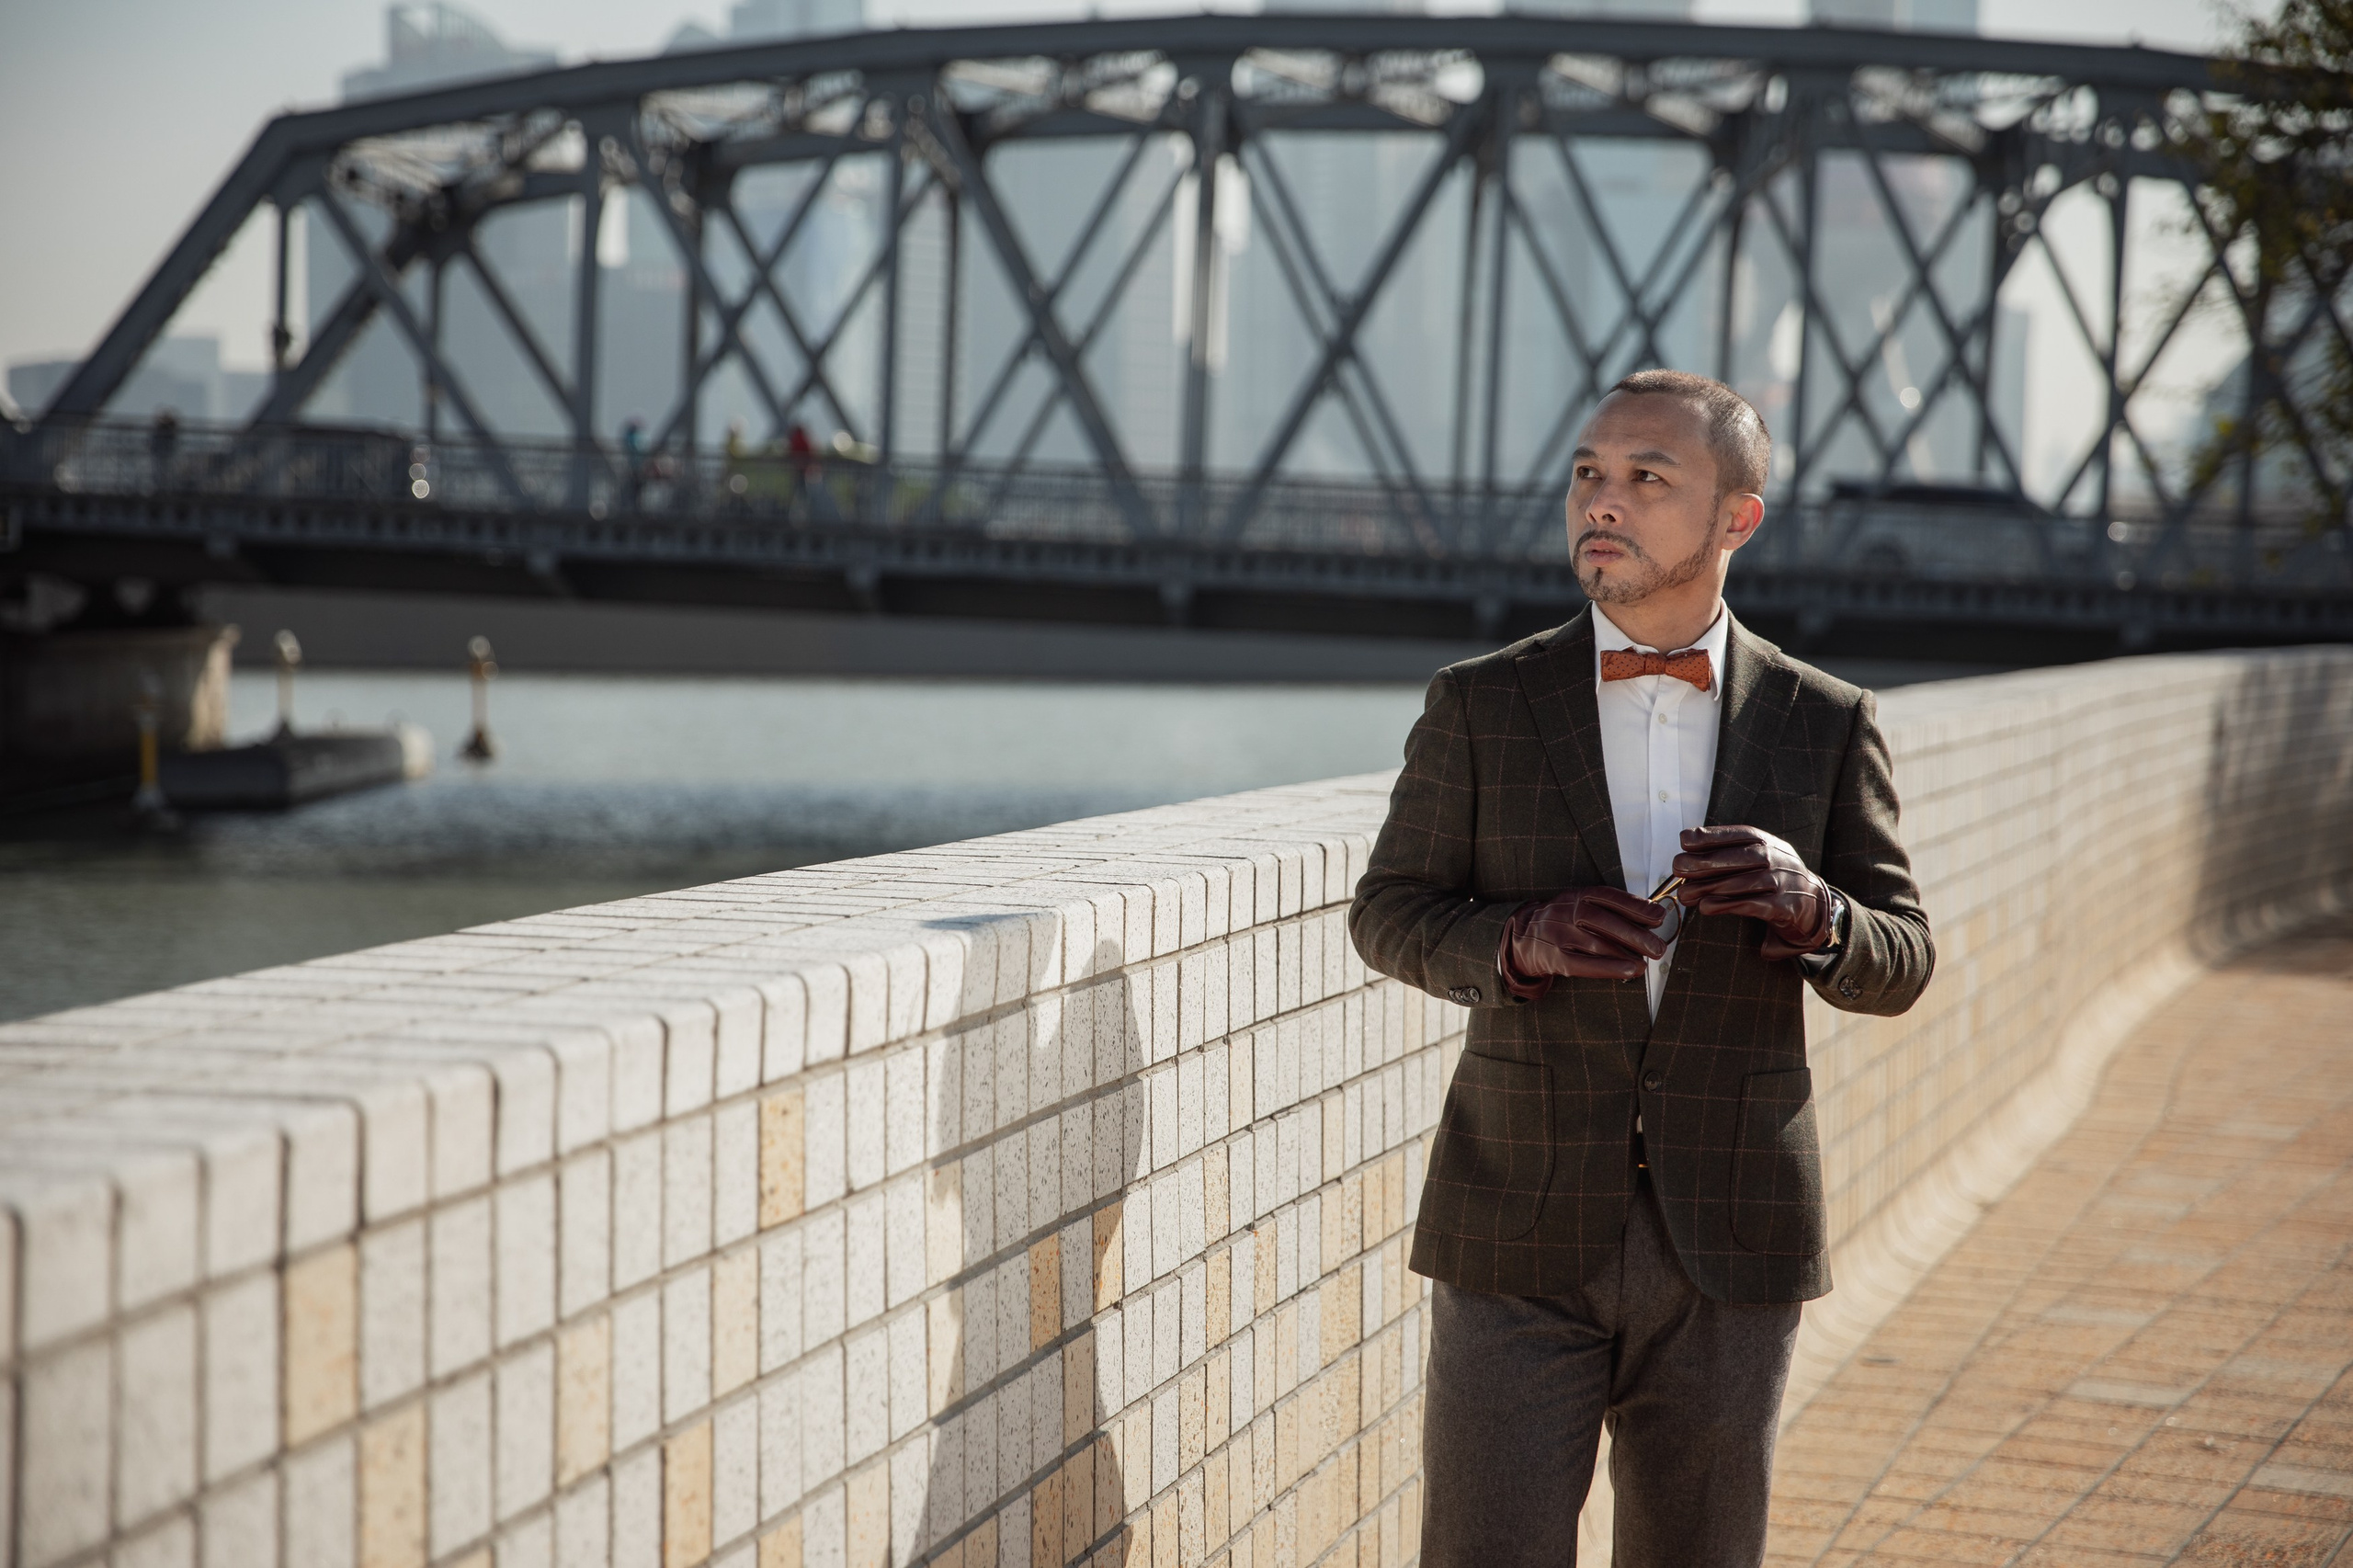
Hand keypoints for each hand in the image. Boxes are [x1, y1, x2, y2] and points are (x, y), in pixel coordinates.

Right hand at [1503, 885, 1668, 984]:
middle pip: (1605, 921)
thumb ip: (1612, 909)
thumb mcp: (1582, 905)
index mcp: (1578, 895)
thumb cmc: (1563, 921)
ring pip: (1597, 944)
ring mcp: (1560, 935)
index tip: (1658, 916)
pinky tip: (1629, 971)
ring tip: (1647, 962)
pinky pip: (1585, 964)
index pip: (1609, 898)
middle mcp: (1568, 912)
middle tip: (1658, 946)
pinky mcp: (1556, 958)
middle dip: (1635, 934)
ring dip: (1625, 954)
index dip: (1635, 906)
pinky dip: (1609, 968)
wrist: (1523, 936)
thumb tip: (1651, 918)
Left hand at [1672, 825, 1834, 960]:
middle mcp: (1779, 859)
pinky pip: (1754, 905)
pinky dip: (1728, 905)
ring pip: (1744, 883)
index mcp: (1770, 843)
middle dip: (1706, 862)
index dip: (1713, 836)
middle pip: (1741, 858)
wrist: (1814, 905)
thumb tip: (1688, 845)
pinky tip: (1706, 907)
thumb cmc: (1774, 879)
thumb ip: (1730, 851)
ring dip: (1711, 888)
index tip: (1684, 840)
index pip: (1740, 835)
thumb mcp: (1758, 859)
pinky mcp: (1785, 907)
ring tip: (1685, 894)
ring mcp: (1784, 882)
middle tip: (1678, 867)